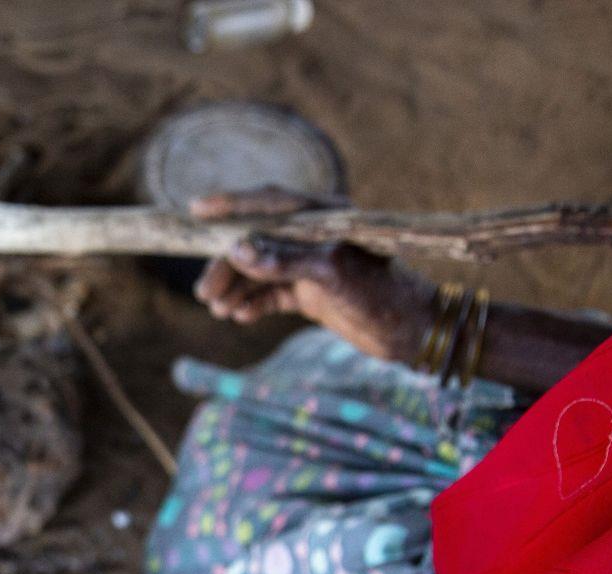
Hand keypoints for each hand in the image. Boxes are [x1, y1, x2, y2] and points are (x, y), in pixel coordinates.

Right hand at [190, 186, 437, 362]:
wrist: (414, 333)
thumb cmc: (382, 293)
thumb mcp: (330, 273)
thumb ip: (282, 261)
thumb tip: (235, 250)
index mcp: (324, 217)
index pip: (269, 203)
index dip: (231, 205)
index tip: (196, 209)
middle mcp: (313, 237)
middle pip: (256, 242)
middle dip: (227, 265)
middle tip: (204, 292)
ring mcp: (310, 266)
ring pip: (259, 271)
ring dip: (235, 288)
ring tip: (218, 308)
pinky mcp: (311, 294)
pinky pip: (270, 295)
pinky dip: (253, 304)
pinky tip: (239, 316)